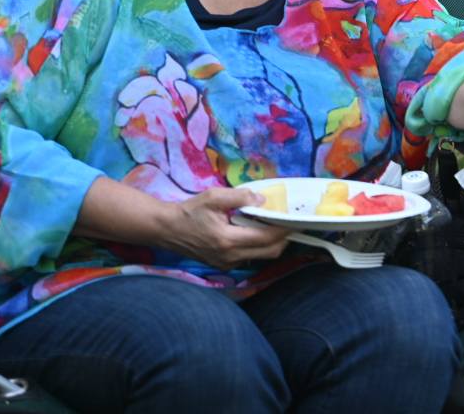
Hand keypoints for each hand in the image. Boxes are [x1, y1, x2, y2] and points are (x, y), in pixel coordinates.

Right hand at [158, 187, 291, 270]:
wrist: (167, 229)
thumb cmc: (190, 211)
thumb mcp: (214, 197)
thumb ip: (240, 197)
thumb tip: (263, 200)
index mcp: (228, 240)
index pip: (266, 237)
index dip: (284, 229)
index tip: (297, 219)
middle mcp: (230, 257)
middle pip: (270, 252)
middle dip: (283, 238)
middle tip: (290, 222)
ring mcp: (226, 264)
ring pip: (261, 256)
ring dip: (272, 242)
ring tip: (275, 224)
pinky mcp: (223, 265)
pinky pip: (249, 256)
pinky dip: (259, 245)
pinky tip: (257, 230)